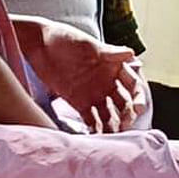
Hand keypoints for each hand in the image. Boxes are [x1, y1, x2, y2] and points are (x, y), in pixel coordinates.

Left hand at [29, 22, 143, 132]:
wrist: (39, 45)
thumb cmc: (65, 38)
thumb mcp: (87, 45)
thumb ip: (108, 52)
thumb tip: (132, 53)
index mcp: (114, 66)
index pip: (132, 84)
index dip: (138, 96)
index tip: (139, 108)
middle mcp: (108, 82)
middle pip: (124, 102)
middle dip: (128, 115)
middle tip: (126, 126)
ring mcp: (94, 94)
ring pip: (110, 114)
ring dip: (114, 125)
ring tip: (114, 137)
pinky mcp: (79, 103)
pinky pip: (91, 119)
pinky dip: (95, 129)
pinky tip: (96, 138)